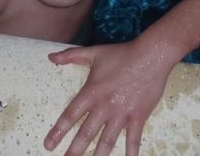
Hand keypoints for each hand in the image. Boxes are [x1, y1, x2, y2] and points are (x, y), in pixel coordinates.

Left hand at [44, 41, 172, 155]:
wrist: (150, 56)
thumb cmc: (121, 54)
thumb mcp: (93, 53)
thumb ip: (71, 56)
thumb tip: (50, 57)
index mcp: (91, 92)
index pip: (70, 115)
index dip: (58, 131)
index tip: (48, 144)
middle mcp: (104, 106)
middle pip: (86, 133)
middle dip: (75, 150)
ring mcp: (121, 114)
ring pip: (107, 140)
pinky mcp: (138, 117)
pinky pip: (133, 139)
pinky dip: (130, 153)